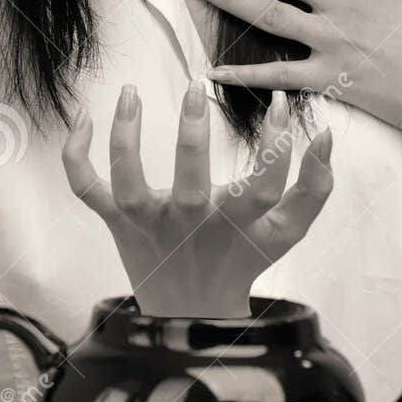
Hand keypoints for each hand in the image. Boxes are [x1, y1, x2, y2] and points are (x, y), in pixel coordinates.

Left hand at [61, 80, 333, 317]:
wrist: (191, 312)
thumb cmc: (241, 257)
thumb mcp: (286, 231)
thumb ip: (313, 188)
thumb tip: (325, 135)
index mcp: (233, 221)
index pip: (264, 183)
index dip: (276, 145)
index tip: (279, 101)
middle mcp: (188, 221)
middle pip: (189, 182)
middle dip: (192, 136)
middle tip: (196, 89)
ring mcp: (148, 221)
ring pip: (126, 182)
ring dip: (125, 137)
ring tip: (130, 91)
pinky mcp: (116, 220)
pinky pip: (86, 188)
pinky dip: (75, 156)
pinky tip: (82, 118)